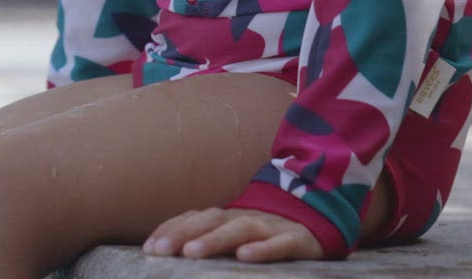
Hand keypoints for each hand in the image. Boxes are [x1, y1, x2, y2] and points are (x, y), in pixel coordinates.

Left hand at [142, 206, 323, 261]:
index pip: (196, 217)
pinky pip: (279, 244)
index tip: (149, 247)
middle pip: (212, 220)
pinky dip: (262, 249)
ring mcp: (272, 225)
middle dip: (184, 234)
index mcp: (231, 215)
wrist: (322, 217)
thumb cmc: (271, 232)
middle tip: (159, 251)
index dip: (172, 228)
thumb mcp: (239, 231)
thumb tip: (171, 249)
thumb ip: (212, 235)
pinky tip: (245, 256)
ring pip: (240, 228)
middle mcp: (247, 216)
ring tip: (191, 254)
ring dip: (214, 240)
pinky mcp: (297, 239)